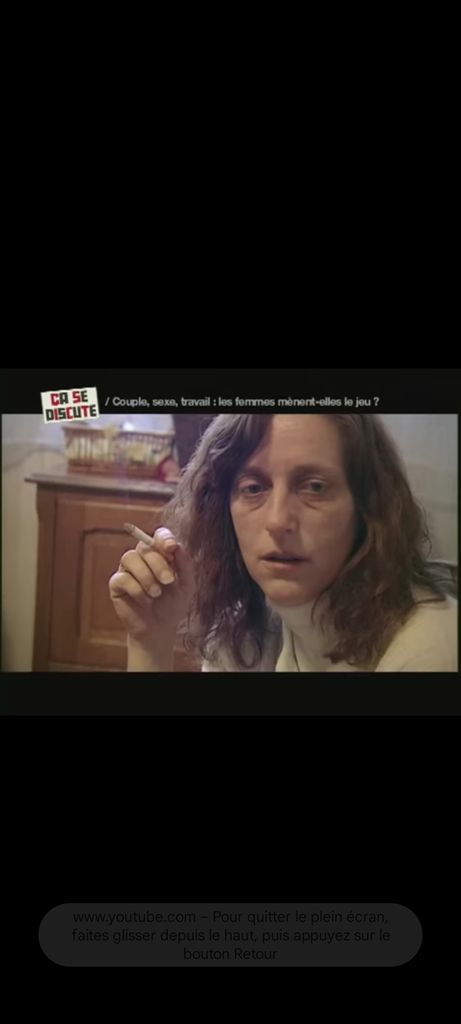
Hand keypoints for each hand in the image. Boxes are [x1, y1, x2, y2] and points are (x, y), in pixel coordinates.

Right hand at [109, 527, 195, 647]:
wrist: (160, 628)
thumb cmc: (173, 604)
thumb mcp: (186, 585)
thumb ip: (185, 564)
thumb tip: (177, 546)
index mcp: (160, 554)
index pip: (158, 535)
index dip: (163, 537)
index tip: (171, 547)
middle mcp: (142, 558)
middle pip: (144, 546)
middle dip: (158, 563)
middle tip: (168, 581)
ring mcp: (127, 570)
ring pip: (129, 557)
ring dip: (146, 576)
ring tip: (156, 594)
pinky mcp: (117, 584)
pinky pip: (122, 578)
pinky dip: (136, 589)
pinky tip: (144, 601)